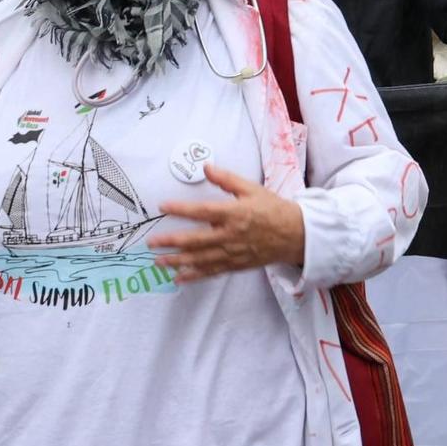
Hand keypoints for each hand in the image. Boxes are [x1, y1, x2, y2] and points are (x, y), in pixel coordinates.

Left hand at [151, 164, 305, 282]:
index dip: (181, 209)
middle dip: (171, 241)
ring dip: (177, 261)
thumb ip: (227, 179)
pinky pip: (210, 272)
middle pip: (194, 240)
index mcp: (233, 213)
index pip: (201, 211)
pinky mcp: (235, 265)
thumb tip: (206, 167)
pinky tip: (179, 278)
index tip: (162, 206)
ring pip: (199, 259)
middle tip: (151, 242)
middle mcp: (230, 235)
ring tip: (157, 261)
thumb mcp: (252, 189)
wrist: (294, 234)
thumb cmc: (273, 209)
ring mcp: (231, 253)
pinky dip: (194, 276)